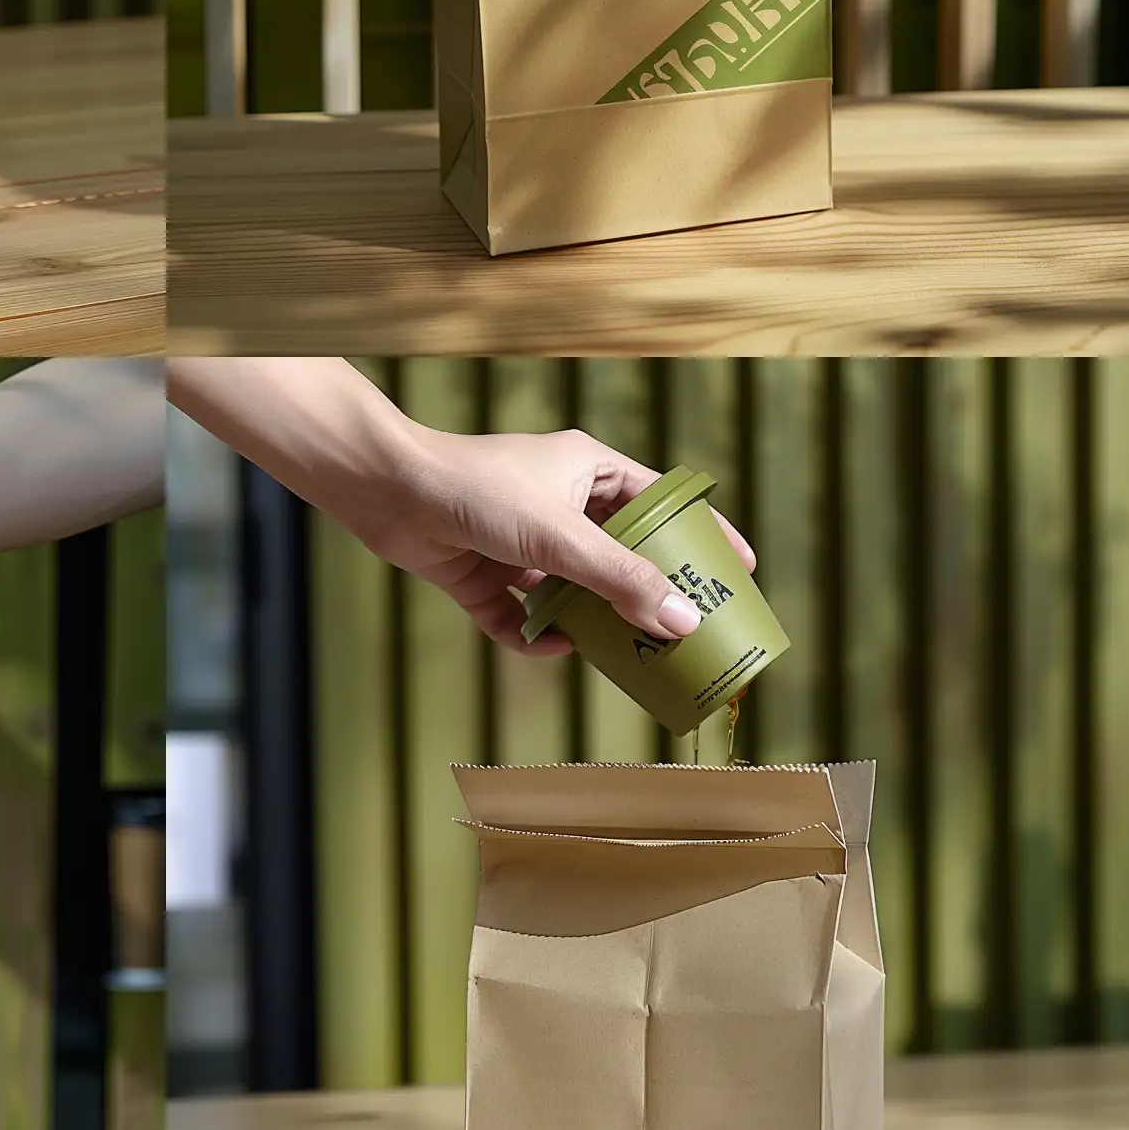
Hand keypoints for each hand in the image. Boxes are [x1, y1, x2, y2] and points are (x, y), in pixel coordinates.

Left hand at [167, 359, 754, 655]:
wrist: (387, 490)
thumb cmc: (475, 487)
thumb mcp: (560, 537)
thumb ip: (621, 581)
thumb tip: (682, 621)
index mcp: (588, 471)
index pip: (663, 502)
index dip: (702, 535)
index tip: (741, 571)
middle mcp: (558, 504)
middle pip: (620, 555)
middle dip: (647, 595)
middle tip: (685, 635)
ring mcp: (519, 541)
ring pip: (572, 591)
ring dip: (591, 622)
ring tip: (625, 658)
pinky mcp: (482, 574)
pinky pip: (521, 614)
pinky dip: (534, 634)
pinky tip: (547, 646)